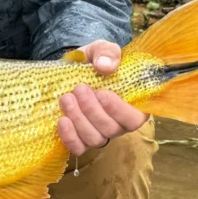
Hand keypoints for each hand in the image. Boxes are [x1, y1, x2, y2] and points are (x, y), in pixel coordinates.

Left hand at [57, 40, 149, 156]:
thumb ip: (107, 53)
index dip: (120, 111)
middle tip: (79, 89)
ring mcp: (99, 133)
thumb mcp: (101, 50)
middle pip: (111, 129)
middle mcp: (118, 124)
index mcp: (132, 104)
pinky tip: (62, 120)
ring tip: (66, 99)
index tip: (102, 93)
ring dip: (79, 120)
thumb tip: (105, 66)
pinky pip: (79, 148)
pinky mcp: (80, 138)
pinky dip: (70, 137)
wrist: (70, 69)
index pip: (136, 119)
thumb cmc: (93, 61)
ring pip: (94, 139)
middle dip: (92, 110)